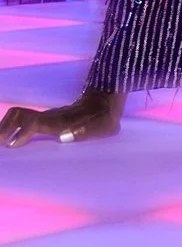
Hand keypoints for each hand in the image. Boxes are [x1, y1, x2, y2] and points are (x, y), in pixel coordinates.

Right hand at [0, 89, 124, 147]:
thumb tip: (64, 138)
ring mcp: (47, 116)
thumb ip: (86, 130)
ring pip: (19, 116)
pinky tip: (6, 141)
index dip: (21, 132)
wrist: (106, 101)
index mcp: (59, 120)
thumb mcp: (103, 125)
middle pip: (19, 115)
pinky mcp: (47, 120)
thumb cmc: (105, 118)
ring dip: (5, 127)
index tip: (11, 144)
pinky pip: (23, 121)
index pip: (33, 122)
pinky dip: (11, 128)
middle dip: (4, 128)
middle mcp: (49, 117)